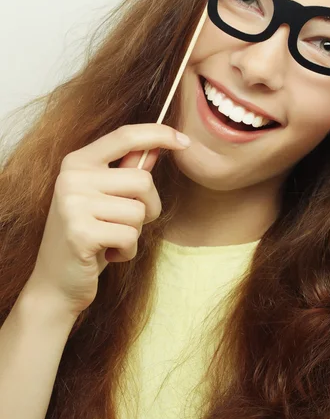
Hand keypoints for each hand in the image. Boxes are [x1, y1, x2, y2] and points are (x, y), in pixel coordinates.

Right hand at [25, 123, 190, 317]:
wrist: (55, 284)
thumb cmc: (88, 236)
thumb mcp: (107, 198)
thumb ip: (128, 171)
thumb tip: (157, 147)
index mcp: (78, 162)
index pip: (125, 135)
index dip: (159, 134)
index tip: (185, 141)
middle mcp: (72, 177)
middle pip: (143, 180)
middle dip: (148, 207)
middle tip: (125, 224)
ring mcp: (73, 204)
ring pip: (139, 211)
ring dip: (135, 232)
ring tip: (110, 239)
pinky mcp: (80, 233)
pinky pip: (130, 236)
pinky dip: (127, 251)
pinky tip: (106, 254)